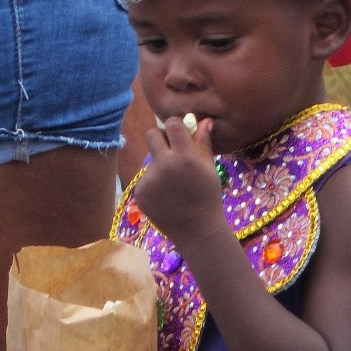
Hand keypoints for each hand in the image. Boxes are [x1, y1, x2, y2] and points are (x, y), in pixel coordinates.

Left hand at [135, 116, 224, 246]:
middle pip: (151, 134)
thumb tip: (204, 120)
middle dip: (160, 137)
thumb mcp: (209, 169)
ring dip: (159, 165)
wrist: (196, 230)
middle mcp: (164, 164)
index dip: (175, 126)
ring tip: (173, 184)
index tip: (179, 133)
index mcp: (185, 156)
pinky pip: (145, 178)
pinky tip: (165, 196)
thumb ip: (203, 143)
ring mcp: (150, 179)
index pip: (172, 124)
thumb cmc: (207, 197)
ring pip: (150, 159)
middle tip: (169, 150)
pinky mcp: (140, 191)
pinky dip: (154, 183)